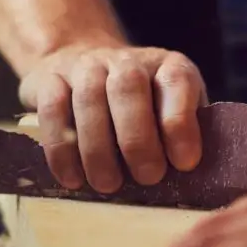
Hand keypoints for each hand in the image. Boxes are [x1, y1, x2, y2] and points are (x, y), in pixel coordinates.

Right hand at [18, 41, 207, 193]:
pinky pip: (53, 109)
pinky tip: (72, 177)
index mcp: (167, 66)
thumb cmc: (141, 106)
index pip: (176, 83)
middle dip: (138, 139)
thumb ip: (186, 134)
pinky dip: (61, 148)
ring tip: (108, 185)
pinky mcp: (50, 79)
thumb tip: (196, 177)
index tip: (184, 163)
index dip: (180, 123)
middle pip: (128, 87)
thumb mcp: (172, 111)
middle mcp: (126, 60)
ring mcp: (85, 66)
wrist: (83, 64)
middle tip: (147, 178)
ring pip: (88, 99)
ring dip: (98, 148)